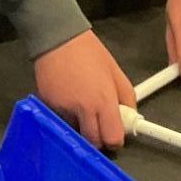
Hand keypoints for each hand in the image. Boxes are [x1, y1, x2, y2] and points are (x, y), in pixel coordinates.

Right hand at [33, 30, 136, 149]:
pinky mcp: (49, 106)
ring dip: (82, 126)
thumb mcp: (115, 71)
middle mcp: (84, 109)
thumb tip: (131, 115)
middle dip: (99, 137)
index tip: (115, 133)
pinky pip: (61, 120)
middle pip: (93, 142)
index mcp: (104, 101)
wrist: (59, 38)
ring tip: (83, 105)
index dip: (116, 139)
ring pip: (76, 132)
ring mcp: (64, 109)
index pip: (113, 138)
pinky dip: (68, 115)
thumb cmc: (88, 51)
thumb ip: (126, 96)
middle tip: (100, 123)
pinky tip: (70, 98)